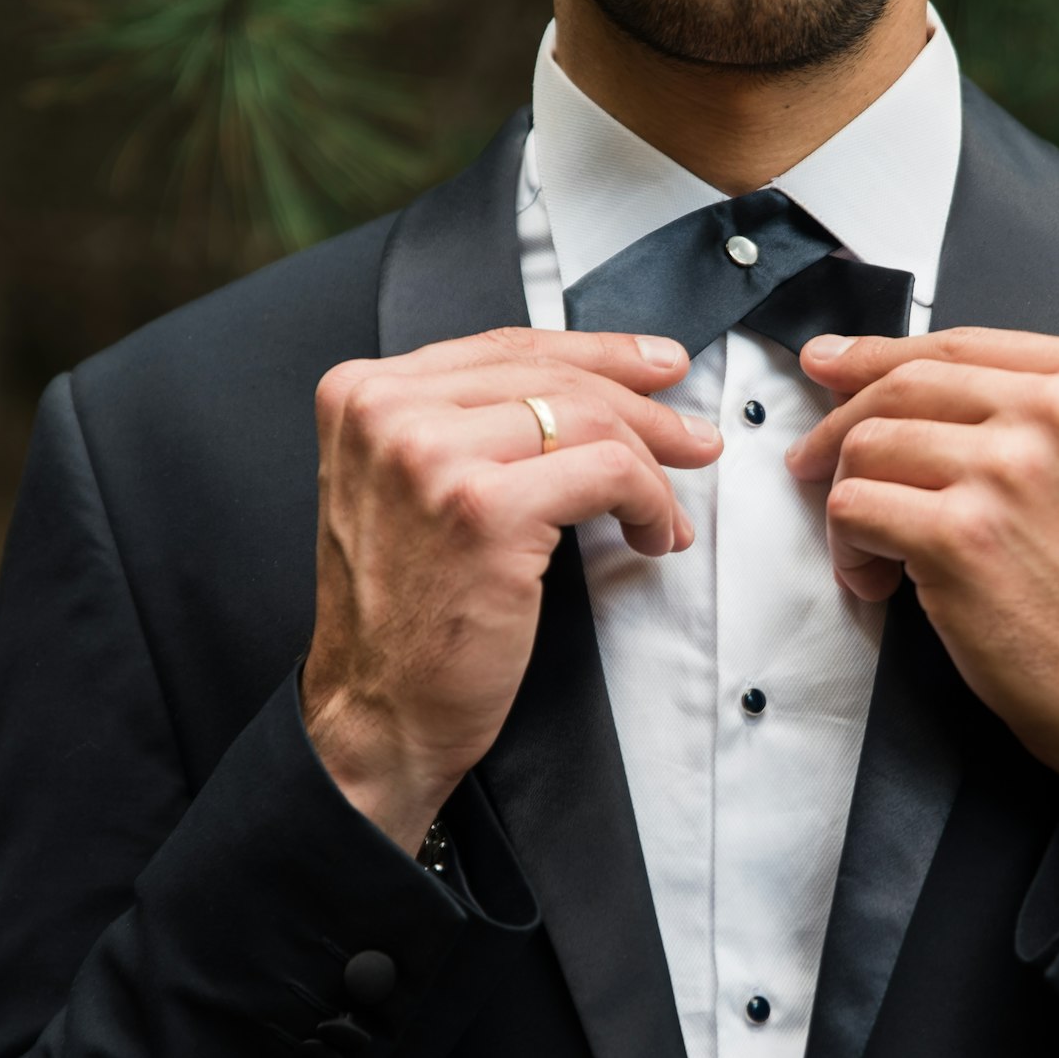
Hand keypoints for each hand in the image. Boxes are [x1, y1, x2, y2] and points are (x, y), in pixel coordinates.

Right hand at [303, 328, 722, 852]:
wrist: (378, 710)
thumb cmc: (408, 615)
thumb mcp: (413, 490)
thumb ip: (469, 427)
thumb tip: (592, 386)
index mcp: (362, 394)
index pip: (505, 347)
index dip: (597, 351)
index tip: (658, 366)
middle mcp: (387, 412)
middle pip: (551, 376)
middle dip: (644, 405)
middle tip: (695, 437)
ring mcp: (430, 456)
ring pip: (588, 418)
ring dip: (652, 466)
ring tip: (670, 511)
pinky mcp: (482, 509)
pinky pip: (608, 472)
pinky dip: (650, 502)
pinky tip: (655, 536)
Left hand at [784, 328, 1058, 852]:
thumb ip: (1016, 409)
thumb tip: (886, 379)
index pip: (956, 343)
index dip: (876, 354)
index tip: (831, 362)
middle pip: (903, 386)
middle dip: (838, 426)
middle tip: (811, 459)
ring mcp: (1009, 469)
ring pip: (867, 445)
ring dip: (847, 501)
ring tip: (873, 550)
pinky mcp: (963, 534)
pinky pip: (854, 506)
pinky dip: (848, 546)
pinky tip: (878, 577)